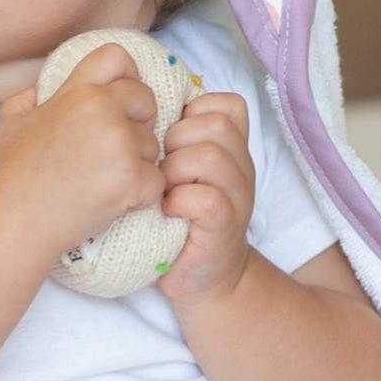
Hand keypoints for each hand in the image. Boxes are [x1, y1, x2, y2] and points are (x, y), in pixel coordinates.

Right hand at [0, 43, 165, 261]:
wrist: (16, 220)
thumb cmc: (13, 173)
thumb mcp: (13, 119)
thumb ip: (34, 94)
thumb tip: (46, 87)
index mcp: (78, 92)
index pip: (118, 57)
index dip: (125, 76)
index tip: (120, 99)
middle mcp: (104, 111)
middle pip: (146, 101)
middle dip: (138, 122)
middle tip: (114, 148)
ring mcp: (121, 145)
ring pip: (153, 145)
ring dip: (138, 162)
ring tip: (104, 180)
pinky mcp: (133, 180)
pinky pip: (157, 180)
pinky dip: (142, 194)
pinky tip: (115, 200)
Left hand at [155, 90, 254, 306]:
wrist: (202, 276)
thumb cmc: (179, 218)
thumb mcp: (180, 171)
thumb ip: (175, 140)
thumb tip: (138, 104)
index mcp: (232, 148)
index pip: (226, 104)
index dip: (192, 113)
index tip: (171, 140)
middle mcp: (242, 167)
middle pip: (216, 124)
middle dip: (178, 140)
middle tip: (161, 168)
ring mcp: (238, 196)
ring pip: (210, 156)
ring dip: (175, 170)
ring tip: (161, 189)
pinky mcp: (225, 225)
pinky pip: (206, 198)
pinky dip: (179, 201)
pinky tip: (167, 211)